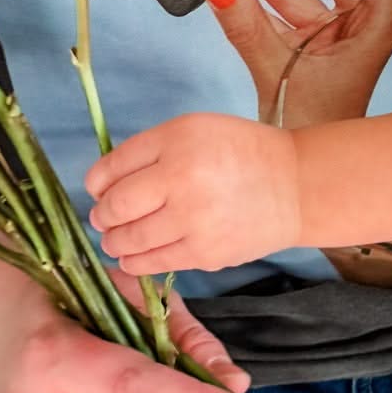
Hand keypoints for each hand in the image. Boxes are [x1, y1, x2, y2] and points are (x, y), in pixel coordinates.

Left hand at [86, 112, 303, 274]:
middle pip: (116, 206)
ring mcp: (193, 220)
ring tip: (116, 239)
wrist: (294, 187)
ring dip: (114, 240)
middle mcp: (181, 178)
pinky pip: (153, 263)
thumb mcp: (194, 129)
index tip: (98, 190)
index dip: (97, 183)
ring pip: (129, 239)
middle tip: (104, 218)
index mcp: (177, 141)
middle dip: (102, 215)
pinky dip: (134, 261)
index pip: (113, 167)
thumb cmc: (240, 152)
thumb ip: (150, 150)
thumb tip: (104, 184)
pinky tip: (134, 255)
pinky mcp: (204, 253)